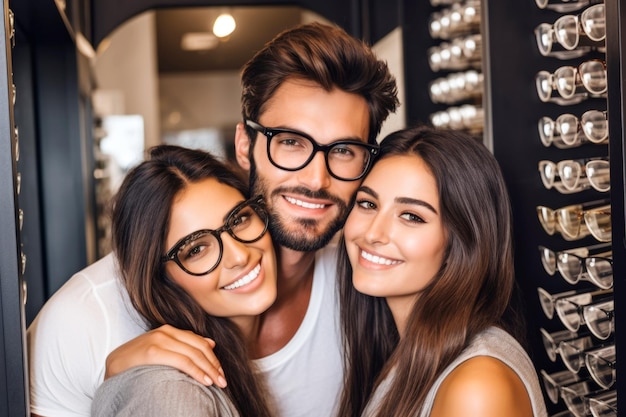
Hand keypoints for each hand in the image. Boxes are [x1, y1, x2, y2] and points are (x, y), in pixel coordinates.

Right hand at [105, 324, 226, 386]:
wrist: (111, 365)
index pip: (199, 342)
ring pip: (193, 354)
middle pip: (199, 348)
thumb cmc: (137, 361)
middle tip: (223, 381)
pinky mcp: (153, 351)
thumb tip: (211, 343)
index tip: (221, 373)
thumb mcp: (161, 350)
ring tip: (217, 383)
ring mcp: (159, 339)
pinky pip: (182, 361)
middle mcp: (165, 331)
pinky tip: (204, 381)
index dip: (213, 358)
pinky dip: (196, 371)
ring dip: (208, 370)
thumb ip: (183, 345)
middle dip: (213, 365)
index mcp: (169, 330)